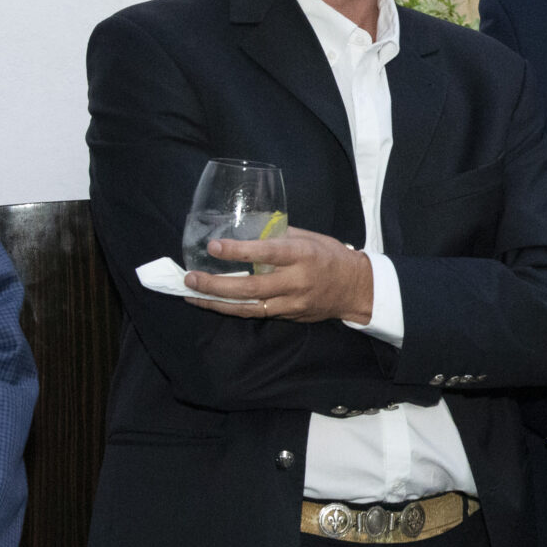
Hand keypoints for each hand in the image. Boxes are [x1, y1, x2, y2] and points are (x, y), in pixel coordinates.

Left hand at [186, 230, 373, 322]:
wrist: (356, 288)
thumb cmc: (330, 256)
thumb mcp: (309, 237)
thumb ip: (279, 235)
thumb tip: (246, 229)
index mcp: (302, 255)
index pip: (267, 253)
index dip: (238, 251)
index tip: (213, 246)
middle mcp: (296, 281)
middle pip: (251, 287)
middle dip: (216, 284)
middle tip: (191, 278)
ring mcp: (292, 303)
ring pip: (249, 307)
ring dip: (217, 302)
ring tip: (192, 295)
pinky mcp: (289, 317)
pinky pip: (257, 313)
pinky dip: (233, 309)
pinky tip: (213, 304)